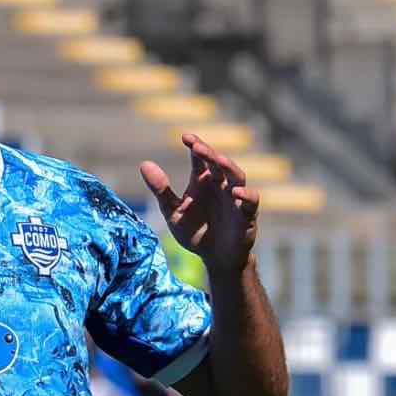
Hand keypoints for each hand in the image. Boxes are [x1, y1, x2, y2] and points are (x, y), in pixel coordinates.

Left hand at [139, 133, 259, 275]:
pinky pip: (250, 201)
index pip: (200, 157)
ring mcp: (235, 198)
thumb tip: (144, 164)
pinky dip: (246, 195)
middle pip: (217, 163)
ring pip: (236, 176)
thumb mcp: (173, 212)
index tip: (185, 137)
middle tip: (197, 146)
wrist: (214, 258)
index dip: (195, 145)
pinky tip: (236, 192)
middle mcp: (220, 184)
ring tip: (217, 160)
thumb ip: (161, 190)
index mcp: (202, 180)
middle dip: (209, 153)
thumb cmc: (194, 231)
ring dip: (228, 167)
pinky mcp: (247, 215)